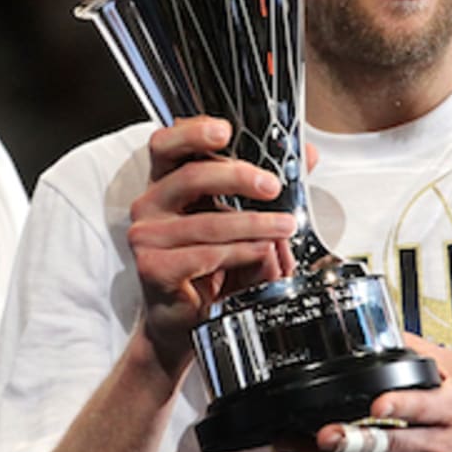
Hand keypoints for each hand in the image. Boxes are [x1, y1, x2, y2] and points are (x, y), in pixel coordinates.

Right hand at [129, 116, 296, 372]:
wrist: (185, 320)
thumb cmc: (211, 264)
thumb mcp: (237, 216)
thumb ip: (264, 183)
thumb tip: (305, 154)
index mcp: (165, 182)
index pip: (168, 143)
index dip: (193, 132)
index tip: (226, 131)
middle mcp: (149, 204)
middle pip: (190, 176)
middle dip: (237, 176)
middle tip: (273, 186)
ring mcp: (146, 237)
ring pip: (207, 221)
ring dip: (254, 223)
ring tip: (285, 226)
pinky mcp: (152, 268)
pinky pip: (204, 255)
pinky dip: (240, 252)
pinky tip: (262, 251)